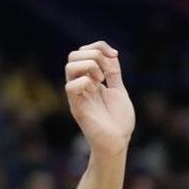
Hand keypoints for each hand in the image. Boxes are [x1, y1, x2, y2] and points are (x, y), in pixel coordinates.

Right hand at [64, 41, 134, 155]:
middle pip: (74, 55)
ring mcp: (77, 95)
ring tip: (102, 79)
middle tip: (108, 71)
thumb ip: (113, 74)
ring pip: (70, 65)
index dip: (99, 46)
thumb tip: (112, 55)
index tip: (115, 55)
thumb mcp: (118, 91)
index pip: (84, 52)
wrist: (118, 142)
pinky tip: (97, 89)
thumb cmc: (118, 121)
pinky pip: (71, 85)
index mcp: (90, 80)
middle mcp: (80, 85)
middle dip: (95, 54)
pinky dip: (87, 81)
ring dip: (91, 66)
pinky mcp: (76, 106)